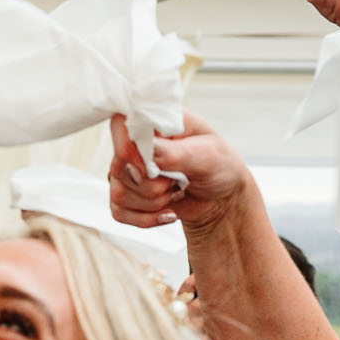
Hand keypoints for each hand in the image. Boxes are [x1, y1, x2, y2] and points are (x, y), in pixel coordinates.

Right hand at [108, 110, 259, 233]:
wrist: (220, 196)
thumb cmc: (217, 166)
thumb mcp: (208, 155)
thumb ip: (177, 152)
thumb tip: (150, 150)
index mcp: (154, 121)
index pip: (122, 125)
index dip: (131, 150)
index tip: (154, 166)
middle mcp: (134, 143)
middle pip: (120, 167)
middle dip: (153, 185)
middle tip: (177, 180)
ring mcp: (126, 169)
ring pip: (119, 194)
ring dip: (154, 202)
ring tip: (175, 191)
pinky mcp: (125, 194)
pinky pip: (119, 213)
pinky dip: (146, 218)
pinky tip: (167, 211)